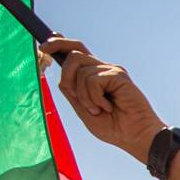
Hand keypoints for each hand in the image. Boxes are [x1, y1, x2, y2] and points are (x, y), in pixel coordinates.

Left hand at [44, 37, 167, 163]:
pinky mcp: (118, 75)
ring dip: (83, 95)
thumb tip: (62, 76)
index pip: (75, 51)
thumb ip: (72, 91)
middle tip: (75, 97)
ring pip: (79, 69)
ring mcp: (110, 71)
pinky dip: (94, 98)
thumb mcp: (83, 109)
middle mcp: (102, 69)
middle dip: (66, 76)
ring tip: (98, 109)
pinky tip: (108, 107)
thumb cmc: (113, 127)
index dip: (59, 44)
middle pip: (73, 54)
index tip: (44, 46)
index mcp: (94, 76)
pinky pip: (92, 80)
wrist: (135, 136)